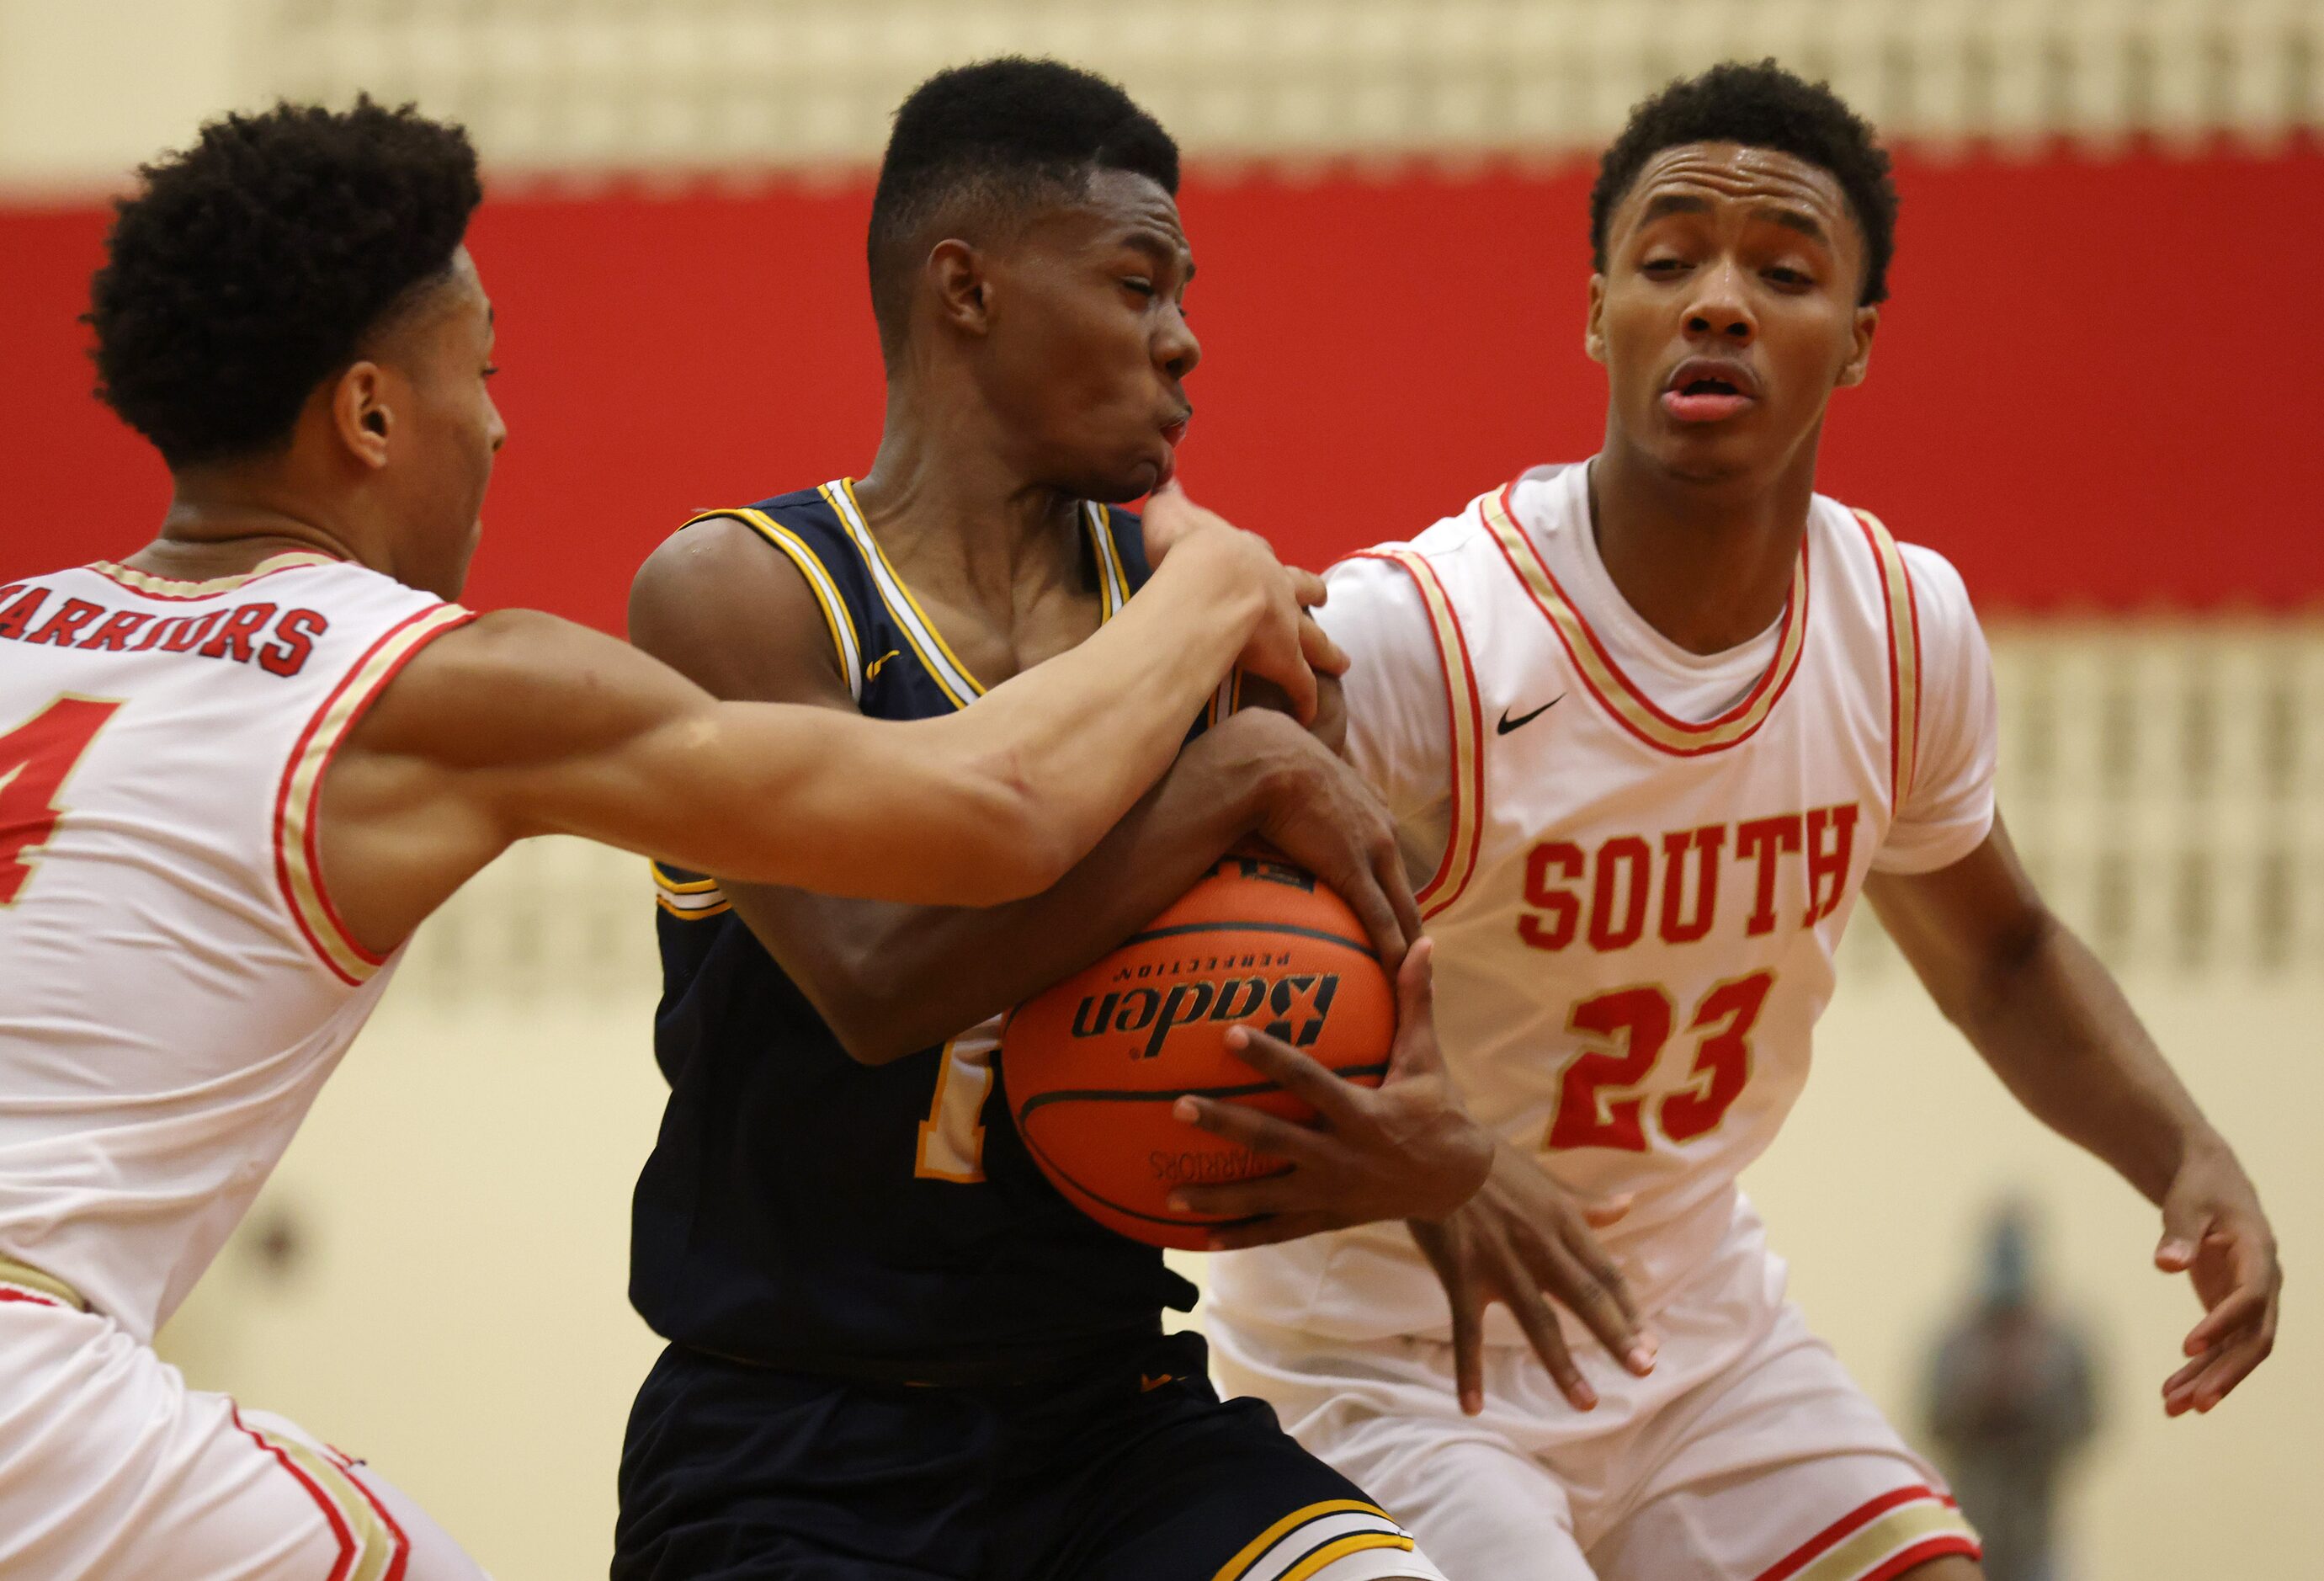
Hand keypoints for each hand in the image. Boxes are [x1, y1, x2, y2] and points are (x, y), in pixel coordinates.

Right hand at [1141, 484, 1345, 722]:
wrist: (1211, 579)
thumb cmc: (1187, 547)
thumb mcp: (1172, 513)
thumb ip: (1169, 498)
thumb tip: (1163, 473)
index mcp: (1250, 555)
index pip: (1262, 555)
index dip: (1264, 561)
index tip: (1269, 566)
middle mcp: (1276, 586)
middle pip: (1303, 589)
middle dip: (1313, 595)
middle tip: (1326, 599)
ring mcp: (1286, 625)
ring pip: (1313, 640)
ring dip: (1327, 650)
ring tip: (1343, 663)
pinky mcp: (1286, 661)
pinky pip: (1300, 686)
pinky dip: (1306, 701)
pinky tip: (1309, 718)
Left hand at [1167, 939, 1491, 1243]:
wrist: (1458, 1184)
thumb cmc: (1436, 1110)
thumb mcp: (1427, 1059)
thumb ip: (1415, 1001)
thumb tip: (1424, 941)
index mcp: (1364, 1113)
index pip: (1308, 1079)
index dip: (1270, 1057)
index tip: (1229, 1034)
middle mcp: (1343, 1157)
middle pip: (1274, 1140)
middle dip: (1224, 1124)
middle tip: (1177, 1107)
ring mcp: (1331, 1193)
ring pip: (1266, 1196)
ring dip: (1218, 1197)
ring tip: (1169, 1193)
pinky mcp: (1327, 1218)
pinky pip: (1278, 1232)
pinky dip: (1241, 1237)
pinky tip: (1201, 1240)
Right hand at [1229, 712, 1419, 967]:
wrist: (1268, 757)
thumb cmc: (1269, 762)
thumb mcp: (1296, 778)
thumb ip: (1296, 796)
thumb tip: (1265, 809)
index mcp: (1370, 808)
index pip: (1388, 859)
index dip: (1392, 890)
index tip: (1392, 917)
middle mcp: (1382, 830)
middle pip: (1404, 891)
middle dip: (1412, 926)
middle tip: (1412, 961)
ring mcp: (1373, 851)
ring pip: (1402, 910)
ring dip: (1410, 947)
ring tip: (1410, 979)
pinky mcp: (1355, 870)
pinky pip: (1381, 920)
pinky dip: (1392, 951)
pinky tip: (1394, 976)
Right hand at [1407, 1146, 1654, 1415]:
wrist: (1433, 1151)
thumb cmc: (1489, 1161)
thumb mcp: (1545, 1179)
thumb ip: (1586, 1203)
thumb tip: (1628, 1206)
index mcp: (1561, 1223)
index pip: (1604, 1273)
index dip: (1629, 1310)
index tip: (1652, 1343)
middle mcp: (1539, 1247)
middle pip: (1586, 1297)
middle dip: (1617, 1336)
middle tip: (1644, 1370)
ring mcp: (1501, 1266)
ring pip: (1539, 1322)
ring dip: (1563, 1365)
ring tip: (1586, 1402)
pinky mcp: (1462, 1276)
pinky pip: (1467, 1332)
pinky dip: (1469, 1371)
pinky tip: (1474, 1407)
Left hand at [2155, 1138, 2278, 1415]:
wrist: (2211, 1182)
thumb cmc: (2199, 1188)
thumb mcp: (2186, 1203)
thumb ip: (2178, 1232)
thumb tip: (2165, 1264)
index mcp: (2259, 1253)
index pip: (2249, 1297)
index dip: (2223, 1323)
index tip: (2188, 1346)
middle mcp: (2264, 1283)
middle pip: (2256, 1339)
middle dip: (2227, 1373)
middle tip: (2196, 1403)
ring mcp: (2251, 1299)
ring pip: (2238, 1352)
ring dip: (2208, 1381)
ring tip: (2171, 1408)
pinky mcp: (2233, 1309)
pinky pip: (2222, 1348)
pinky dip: (2199, 1370)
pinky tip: (2170, 1394)